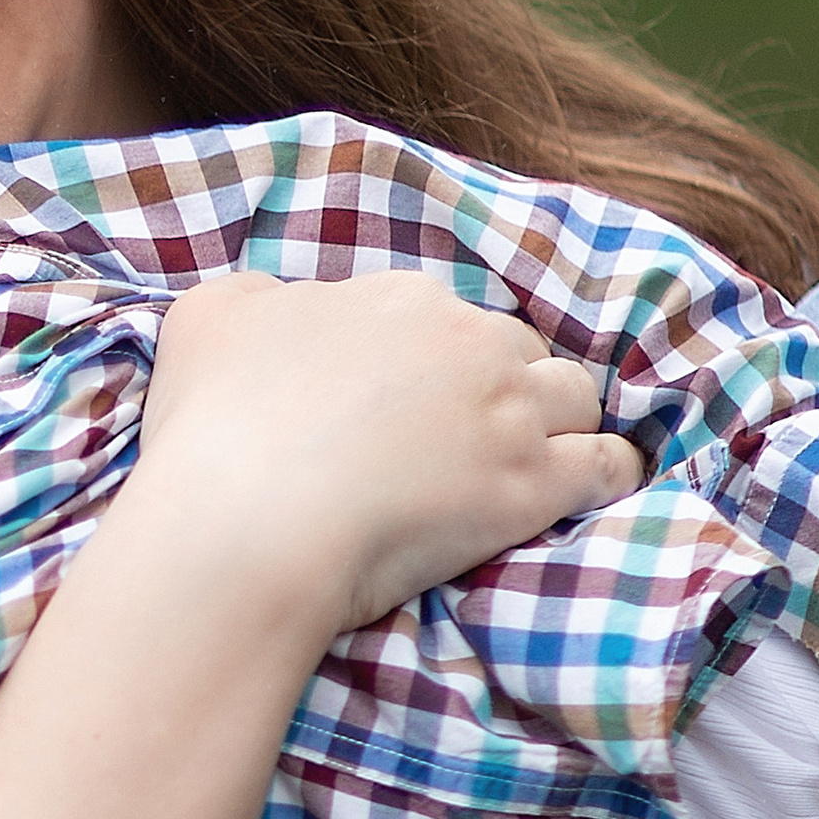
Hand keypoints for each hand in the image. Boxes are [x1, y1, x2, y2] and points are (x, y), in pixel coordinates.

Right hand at [134, 270, 641, 632]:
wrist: (245, 522)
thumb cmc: (213, 425)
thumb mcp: (209, 318)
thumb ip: (255, 296)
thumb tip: (280, 303)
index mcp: (396, 296)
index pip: (439, 316)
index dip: (428, 361)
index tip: (405, 402)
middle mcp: (464, 339)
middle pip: (514, 348)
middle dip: (498, 384)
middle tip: (462, 436)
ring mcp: (506, 412)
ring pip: (573, 396)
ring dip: (562, 420)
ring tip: (538, 456)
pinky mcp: (532, 485)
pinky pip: (606, 466)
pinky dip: (609, 471)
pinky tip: (598, 485)